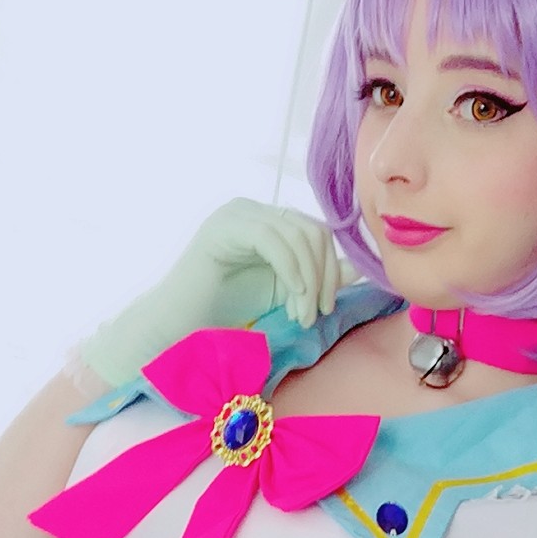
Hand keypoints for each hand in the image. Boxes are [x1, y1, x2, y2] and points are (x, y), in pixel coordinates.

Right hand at [81, 200, 358, 388]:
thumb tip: (357, 268)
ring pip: (297, 235)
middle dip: (322, 276)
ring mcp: (238, 214)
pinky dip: (291, 270)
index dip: (329, 270)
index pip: (316, 233)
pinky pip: (273, 240)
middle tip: (315, 314)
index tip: (324, 309)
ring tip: (301, 314)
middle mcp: (254, 211)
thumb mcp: (282, 294)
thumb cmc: (224, 312)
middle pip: (312, 230)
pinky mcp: (225, 227)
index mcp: (268, 223)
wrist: (179, 326)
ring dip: (308, 280)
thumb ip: (316, 279)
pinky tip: (292, 297)